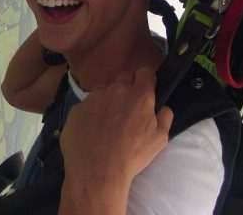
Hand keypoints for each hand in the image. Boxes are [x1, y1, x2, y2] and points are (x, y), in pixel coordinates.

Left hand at [60, 67, 173, 187]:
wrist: (97, 170)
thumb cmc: (132, 155)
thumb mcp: (159, 140)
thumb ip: (165, 117)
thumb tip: (163, 107)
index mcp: (139, 95)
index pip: (144, 72)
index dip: (146, 80)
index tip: (146, 89)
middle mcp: (116, 90)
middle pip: (124, 78)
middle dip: (128, 87)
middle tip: (128, 107)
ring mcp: (94, 97)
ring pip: (103, 90)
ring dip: (108, 98)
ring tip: (108, 120)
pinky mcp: (77, 108)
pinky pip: (87, 105)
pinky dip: (91, 112)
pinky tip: (92, 130)